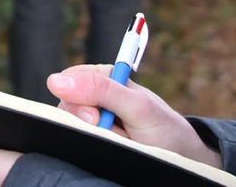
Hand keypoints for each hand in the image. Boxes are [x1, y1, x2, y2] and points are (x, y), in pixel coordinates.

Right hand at [48, 64, 222, 168]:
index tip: (95, 118)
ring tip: (118, 139)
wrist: (181, 157)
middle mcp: (94, 96)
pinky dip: (92, 147)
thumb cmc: (163, 127)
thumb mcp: (137, 106)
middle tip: (111, 131)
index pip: (68, 81)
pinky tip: (109, 147)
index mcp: (103, 78)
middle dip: (86, 122)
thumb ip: (101, 90)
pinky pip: (78, 142)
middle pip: (66, 105)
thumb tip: (54, 80)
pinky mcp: (93, 138)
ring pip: (71, 126)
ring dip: (93, 136)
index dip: (77, 100)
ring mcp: (93, 119)